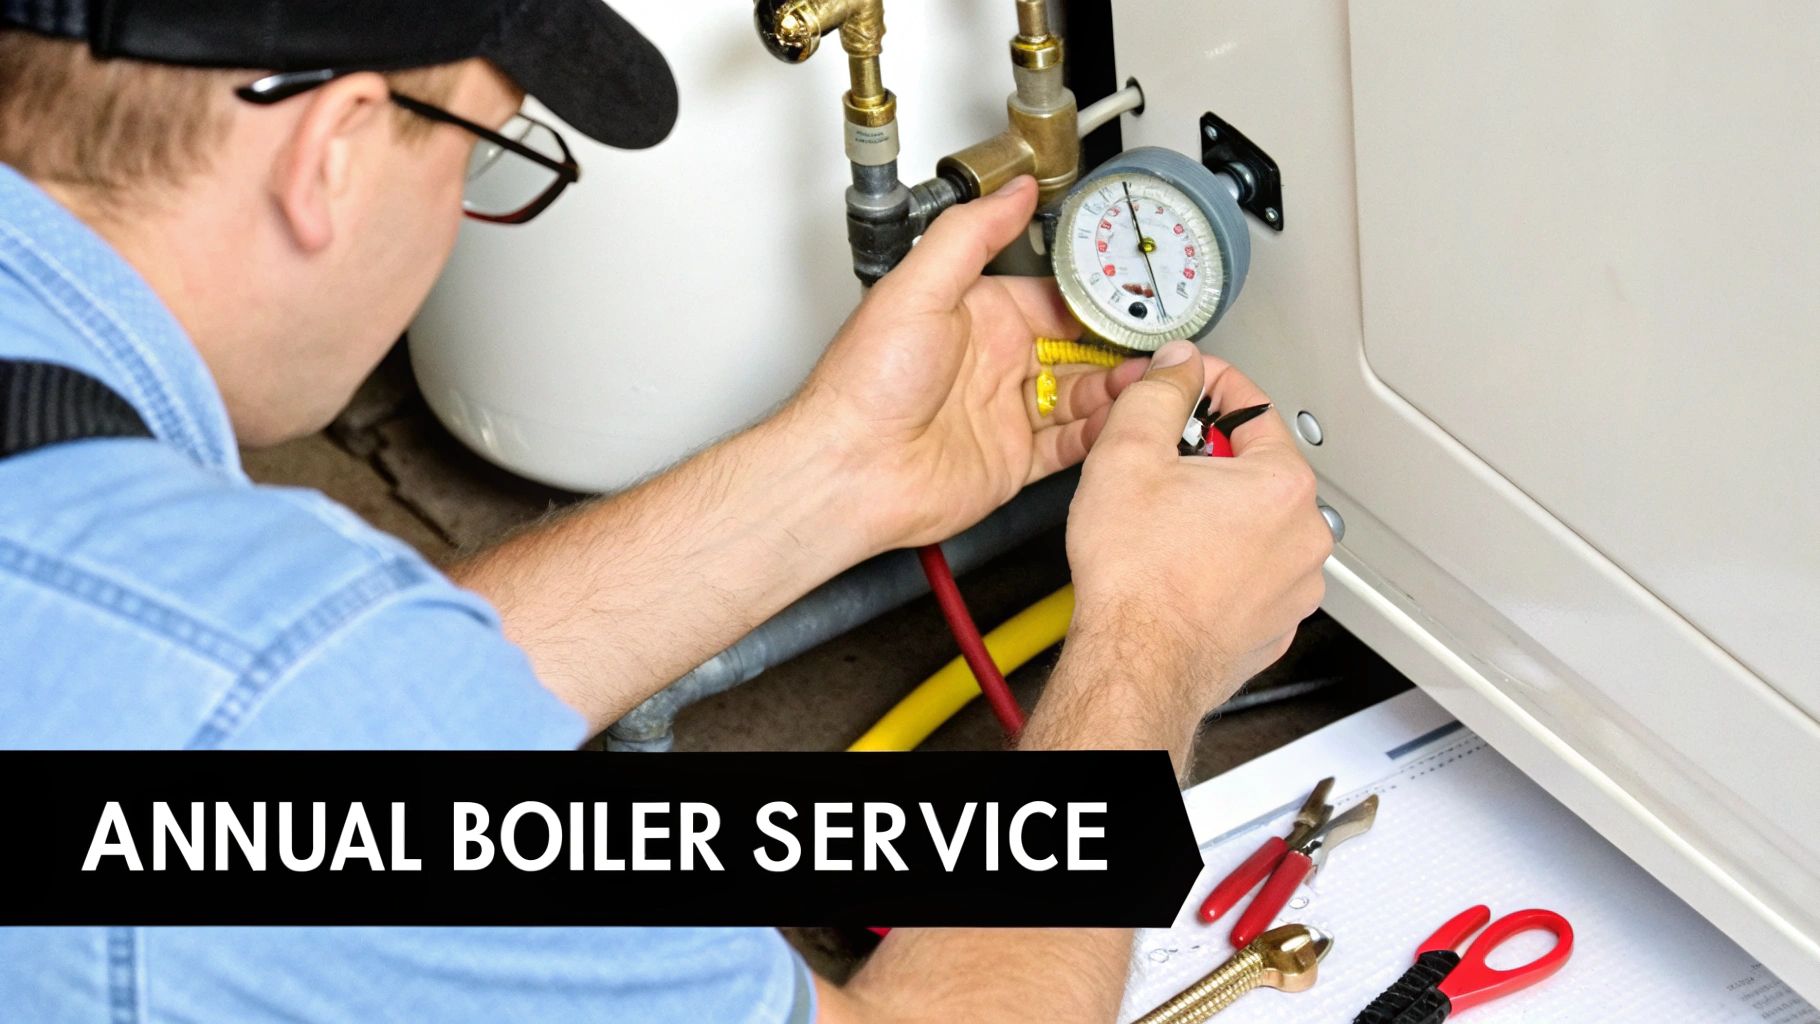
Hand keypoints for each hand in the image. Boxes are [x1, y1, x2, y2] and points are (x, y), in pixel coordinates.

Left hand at [787, 176, 1122, 552]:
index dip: (1094, 298)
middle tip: (1157, 345)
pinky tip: (1121, 424)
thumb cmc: (863, 384)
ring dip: (1117, 391)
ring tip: (1148, 384)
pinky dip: (1099, 437)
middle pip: (1076, 350)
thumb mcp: (918, 288)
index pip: (1051, 299)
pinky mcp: (1010, 462)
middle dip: (1117, 348)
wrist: (846, 469)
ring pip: (1081, 398)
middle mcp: (992, 363)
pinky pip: (1068, 446)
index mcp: (975, 316)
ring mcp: (1003, 414)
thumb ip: (971, 235)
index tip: (1134, 295)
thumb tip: (1014, 190)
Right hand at [1063, 341, 1332, 712]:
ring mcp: (1295, 585)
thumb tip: (1178, 367)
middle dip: (1205, 455)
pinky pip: (1251, 572)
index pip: (1251, 405)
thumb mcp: (1129, 454)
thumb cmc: (1137, 577)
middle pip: (1254, 465)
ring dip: (1215, 510)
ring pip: (1254, 522)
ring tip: (1162, 523)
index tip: (1177, 384)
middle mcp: (1304, 534)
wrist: (1136, 665)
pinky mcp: (1275, 624)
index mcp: (1282, 483)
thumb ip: (1160, 394)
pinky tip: (1177, 566)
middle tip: (1156, 462)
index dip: (1203, 385)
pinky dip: (1220, 561)